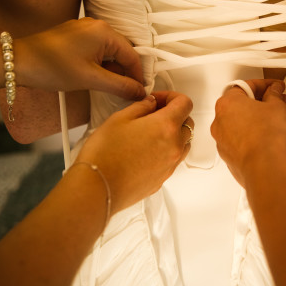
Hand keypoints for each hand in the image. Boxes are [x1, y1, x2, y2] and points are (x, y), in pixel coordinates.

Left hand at [14, 17, 145, 99]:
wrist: (18, 62)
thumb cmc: (51, 67)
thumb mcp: (90, 79)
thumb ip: (120, 86)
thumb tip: (140, 92)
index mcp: (104, 32)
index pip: (132, 55)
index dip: (138, 76)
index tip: (140, 92)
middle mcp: (97, 26)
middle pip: (122, 52)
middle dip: (126, 73)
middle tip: (126, 93)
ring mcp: (85, 30)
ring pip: (109, 52)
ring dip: (112, 70)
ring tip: (109, 88)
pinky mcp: (75, 37)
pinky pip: (97, 50)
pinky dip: (101, 65)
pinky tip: (96, 79)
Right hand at [76, 91, 193, 212]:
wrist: (98, 188)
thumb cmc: (105, 153)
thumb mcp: (119, 118)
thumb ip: (141, 106)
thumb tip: (151, 103)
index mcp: (166, 126)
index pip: (185, 103)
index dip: (172, 96)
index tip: (157, 100)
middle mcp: (174, 145)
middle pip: (188, 122)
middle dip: (174, 114)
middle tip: (153, 113)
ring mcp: (171, 164)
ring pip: (184, 142)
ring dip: (173, 133)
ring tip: (151, 132)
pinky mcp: (163, 178)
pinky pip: (174, 159)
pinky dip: (167, 150)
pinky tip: (146, 149)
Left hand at [211, 79, 285, 187]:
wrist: (267, 169)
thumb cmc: (268, 138)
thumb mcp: (277, 107)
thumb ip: (274, 95)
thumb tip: (274, 91)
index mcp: (227, 103)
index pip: (245, 86)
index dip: (263, 85)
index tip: (274, 87)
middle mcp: (219, 122)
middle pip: (239, 105)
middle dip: (258, 103)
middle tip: (275, 104)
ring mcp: (222, 142)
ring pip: (237, 125)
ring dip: (253, 121)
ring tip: (273, 123)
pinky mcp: (229, 158)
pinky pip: (239, 142)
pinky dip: (250, 138)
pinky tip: (266, 140)